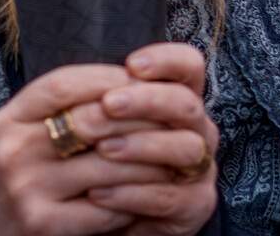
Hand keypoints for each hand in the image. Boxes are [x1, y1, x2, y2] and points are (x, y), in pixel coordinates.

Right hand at [0, 63, 179, 235]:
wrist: (8, 234)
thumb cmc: (34, 175)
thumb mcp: (37, 134)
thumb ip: (71, 108)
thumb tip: (133, 77)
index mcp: (10, 119)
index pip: (62, 84)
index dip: (106, 78)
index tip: (143, 79)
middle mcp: (13, 150)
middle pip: (89, 120)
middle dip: (139, 118)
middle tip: (174, 118)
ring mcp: (25, 188)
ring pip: (106, 164)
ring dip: (148, 161)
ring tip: (173, 156)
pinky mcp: (42, 224)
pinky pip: (105, 205)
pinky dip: (134, 197)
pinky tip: (150, 193)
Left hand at [84, 43, 218, 235]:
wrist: (109, 218)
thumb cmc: (106, 161)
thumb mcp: (101, 127)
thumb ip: (102, 102)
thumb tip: (77, 83)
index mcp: (179, 99)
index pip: (190, 66)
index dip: (167, 60)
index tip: (132, 64)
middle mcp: (198, 129)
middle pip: (187, 104)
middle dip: (147, 101)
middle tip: (108, 104)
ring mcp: (201, 168)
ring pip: (185, 148)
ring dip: (141, 146)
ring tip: (102, 149)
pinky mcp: (195, 206)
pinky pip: (168, 196)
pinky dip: (131, 193)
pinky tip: (98, 193)